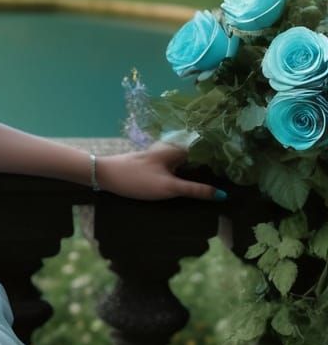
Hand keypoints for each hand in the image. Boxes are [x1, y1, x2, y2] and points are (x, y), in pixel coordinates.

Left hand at [96, 143, 224, 201]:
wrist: (105, 175)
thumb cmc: (137, 180)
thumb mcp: (169, 187)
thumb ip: (195, 190)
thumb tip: (222, 195)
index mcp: (177, 150)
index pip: (207, 151)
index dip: (223, 161)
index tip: (239, 172)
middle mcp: (171, 150)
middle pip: (198, 158)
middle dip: (213, 169)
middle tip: (234, 183)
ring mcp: (162, 157)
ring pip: (187, 164)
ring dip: (200, 174)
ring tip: (219, 187)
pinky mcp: (154, 165)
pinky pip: (177, 169)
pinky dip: (187, 176)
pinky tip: (193, 187)